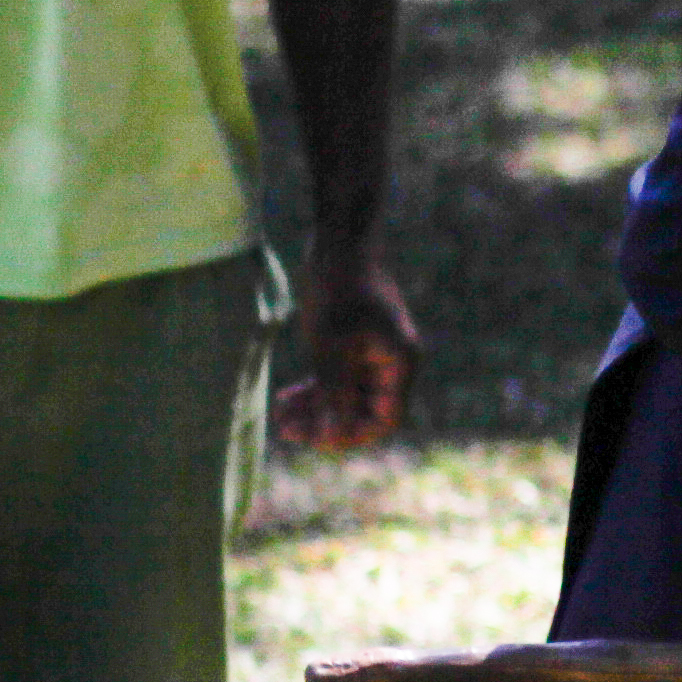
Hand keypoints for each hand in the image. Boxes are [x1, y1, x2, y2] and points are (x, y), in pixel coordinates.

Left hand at [275, 249, 418, 451]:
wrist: (337, 242)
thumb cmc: (337, 289)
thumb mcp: (330, 346)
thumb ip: (335, 392)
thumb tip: (335, 435)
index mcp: (400, 362)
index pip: (383, 418)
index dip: (350, 434)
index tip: (315, 439)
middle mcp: (392, 362)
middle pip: (363, 410)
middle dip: (326, 423)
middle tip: (286, 429)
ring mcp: (374, 354)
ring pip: (347, 397)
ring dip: (316, 409)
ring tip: (281, 415)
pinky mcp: (356, 344)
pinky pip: (339, 379)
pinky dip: (316, 390)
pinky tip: (287, 396)